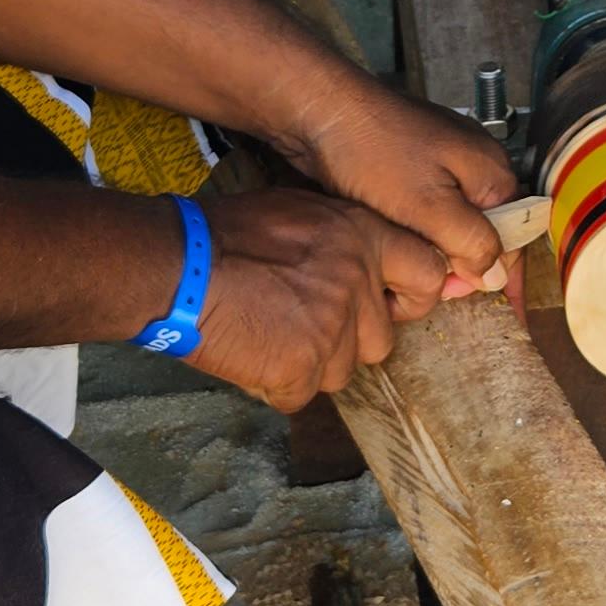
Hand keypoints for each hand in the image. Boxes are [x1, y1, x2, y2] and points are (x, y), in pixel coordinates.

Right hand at [184, 188, 461, 411]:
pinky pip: (300, 394)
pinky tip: (250, 354)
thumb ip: (343, 240)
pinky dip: (276, 384)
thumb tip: (369, 265)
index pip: (427, 274)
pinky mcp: (301, 369)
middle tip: (305, 324)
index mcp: (362, 236)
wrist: (177, 266)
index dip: (409, 296)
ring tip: (269, 334)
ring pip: (343, 371)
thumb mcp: (299, 210)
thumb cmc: (226, 232)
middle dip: (349, 340)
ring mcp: (332, 330)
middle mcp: (357, 282)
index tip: (390, 304)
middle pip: (382, 339)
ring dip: (311, 363)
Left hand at [262, 67, 520, 293]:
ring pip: (454, 222)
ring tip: (415, 270)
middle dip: (467, 265)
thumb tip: (496, 275)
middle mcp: (473, 163)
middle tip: (436, 290)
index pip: (515, 235)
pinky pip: (428, 209)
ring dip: (440, 251)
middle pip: (486, 230)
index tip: (508, 311)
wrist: (320, 109)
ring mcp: (442, 160)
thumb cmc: (373, 152)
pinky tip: (399, 244)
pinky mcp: (411, 163)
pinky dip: (420, 232)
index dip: (508, 276)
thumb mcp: (429, 207)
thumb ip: (471, 242)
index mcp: (490, 171)